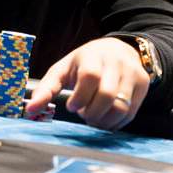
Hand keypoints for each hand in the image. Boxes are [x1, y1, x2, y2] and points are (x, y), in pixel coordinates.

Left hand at [27, 37, 147, 129]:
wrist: (119, 49)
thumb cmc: (84, 63)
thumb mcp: (63, 70)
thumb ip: (46, 89)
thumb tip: (29, 110)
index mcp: (93, 55)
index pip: (90, 76)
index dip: (80, 97)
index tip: (72, 106)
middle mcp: (116, 62)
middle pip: (108, 95)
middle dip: (92, 113)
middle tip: (84, 114)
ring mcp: (132, 73)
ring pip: (122, 107)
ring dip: (104, 121)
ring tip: (94, 117)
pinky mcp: (143, 84)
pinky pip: (131, 113)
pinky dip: (116, 123)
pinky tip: (106, 118)